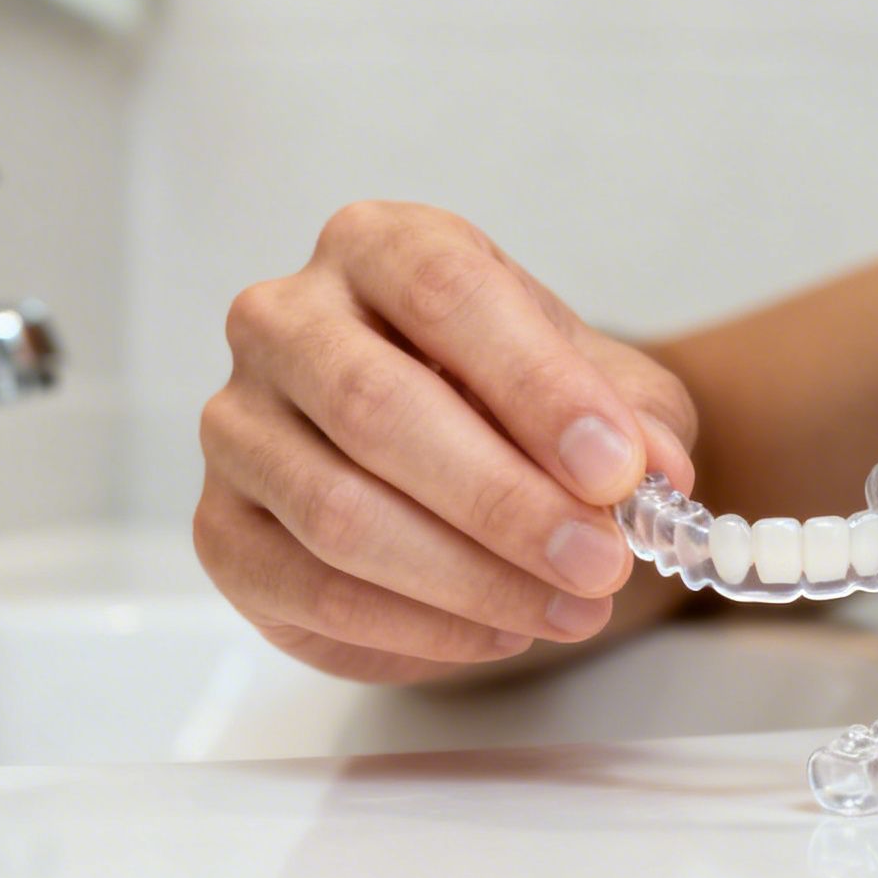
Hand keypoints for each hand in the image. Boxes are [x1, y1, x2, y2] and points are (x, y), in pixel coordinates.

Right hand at [195, 202, 696, 683]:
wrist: (466, 447)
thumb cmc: (525, 401)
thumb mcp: (608, 389)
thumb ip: (636, 418)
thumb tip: (656, 469)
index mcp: (380, 246)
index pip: (445, 291)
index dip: (535, 386)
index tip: (617, 470)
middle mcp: (286, 318)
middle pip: (377, 407)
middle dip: (506, 502)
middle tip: (602, 563)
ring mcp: (238, 423)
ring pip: (339, 512)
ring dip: (472, 578)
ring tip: (574, 608)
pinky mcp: (221, 527)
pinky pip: (310, 590)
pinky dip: (420, 628)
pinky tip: (502, 631)